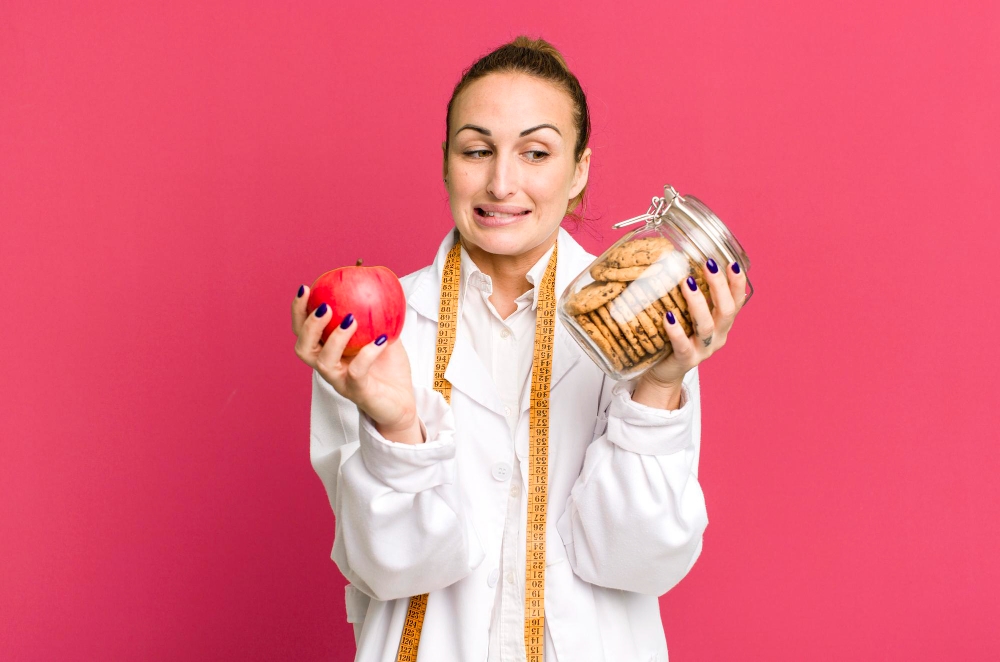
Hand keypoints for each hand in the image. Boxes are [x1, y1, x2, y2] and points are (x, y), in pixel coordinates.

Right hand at [292, 285, 420, 442]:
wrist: (401, 404)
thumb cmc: (389, 369)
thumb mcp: (383, 334)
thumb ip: (377, 314)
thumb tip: (376, 281)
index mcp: (328, 352)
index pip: (303, 331)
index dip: (299, 311)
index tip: (306, 289)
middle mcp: (328, 368)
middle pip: (303, 347)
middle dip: (308, 325)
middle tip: (324, 307)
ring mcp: (341, 382)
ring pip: (324, 361)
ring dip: (334, 338)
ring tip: (349, 319)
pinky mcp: (358, 393)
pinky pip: (358, 371)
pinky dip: (368, 353)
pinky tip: (380, 339)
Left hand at [643, 258, 748, 388]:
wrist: (665, 371)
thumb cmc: (677, 335)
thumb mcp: (689, 314)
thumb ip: (691, 294)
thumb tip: (677, 259)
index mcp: (722, 323)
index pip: (737, 300)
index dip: (737, 283)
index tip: (731, 263)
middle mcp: (718, 336)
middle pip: (727, 311)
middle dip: (720, 286)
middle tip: (709, 265)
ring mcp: (704, 350)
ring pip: (706, 326)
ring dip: (698, 302)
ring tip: (688, 283)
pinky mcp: (686, 360)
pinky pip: (683, 345)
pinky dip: (676, 330)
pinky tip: (669, 316)